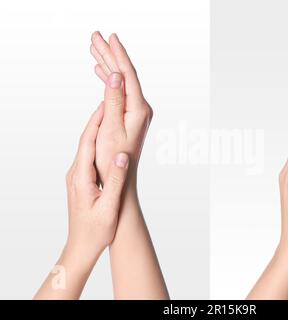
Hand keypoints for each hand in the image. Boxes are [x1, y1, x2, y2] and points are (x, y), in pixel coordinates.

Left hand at [35, 106, 129, 299]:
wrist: (81, 246)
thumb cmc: (96, 230)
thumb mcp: (109, 207)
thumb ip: (115, 181)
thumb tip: (121, 155)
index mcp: (81, 177)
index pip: (88, 142)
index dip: (97, 121)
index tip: (106, 103)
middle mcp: (76, 173)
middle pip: (86, 140)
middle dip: (97, 119)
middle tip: (109, 100)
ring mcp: (78, 177)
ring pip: (87, 147)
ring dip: (97, 129)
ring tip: (110, 114)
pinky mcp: (82, 181)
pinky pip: (89, 156)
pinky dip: (98, 143)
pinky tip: (106, 140)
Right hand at [90, 32, 151, 187]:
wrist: (121, 177)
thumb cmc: (114, 157)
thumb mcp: (111, 128)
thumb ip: (114, 100)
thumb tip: (115, 75)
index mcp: (138, 109)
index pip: (128, 75)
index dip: (119, 55)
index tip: (110, 37)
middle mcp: (140, 107)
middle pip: (124, 74)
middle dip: (110, 55)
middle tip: (95, 36)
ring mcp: (135, 111)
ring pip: (120, 81)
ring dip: (107, 65)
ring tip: (95, 49)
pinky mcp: (129, 115)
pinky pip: (118, 91)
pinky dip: (109, 80)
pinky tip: (101, 72)